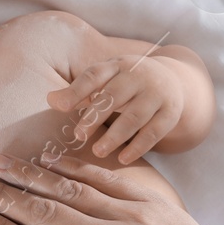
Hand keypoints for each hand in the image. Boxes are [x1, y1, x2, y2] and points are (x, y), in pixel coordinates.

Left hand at [47, 56, 182, 163]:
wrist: (173, 80)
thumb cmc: (125, 83)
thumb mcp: (104, 80)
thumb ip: (78, 91)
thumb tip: (50, 100)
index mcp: (116, 66)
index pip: (94, 75)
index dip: (75, 91)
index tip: (58, 107)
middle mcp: (137, 76)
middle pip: (114, 96)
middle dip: (95, 116)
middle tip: (78, 135)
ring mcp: (157, 94)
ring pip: (135, 116)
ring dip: (115, 136)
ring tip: (97, 152)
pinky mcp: (170, 112)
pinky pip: (154, 132)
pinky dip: (138, 147)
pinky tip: (123, 159)